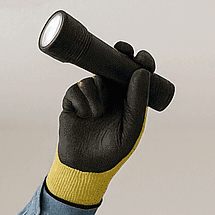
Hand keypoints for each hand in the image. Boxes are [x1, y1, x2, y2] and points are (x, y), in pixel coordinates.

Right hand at [46, 43, 153, 206]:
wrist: (85, 166)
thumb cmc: (112, 150)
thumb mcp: (131, 127)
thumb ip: (137, 101)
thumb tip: (141, 72)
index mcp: (128, 101)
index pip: (136, 77)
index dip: (140, 63)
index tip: (142, 57)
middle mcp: (111, 96)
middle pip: (115, 67)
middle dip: (119, 55)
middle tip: (123, 49)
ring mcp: (91, 96)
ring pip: (95, 77)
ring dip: (97, 91)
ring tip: (96, 114)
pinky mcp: (73, 100)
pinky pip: (77, 88)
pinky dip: (82, 100)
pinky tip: (83, 115)